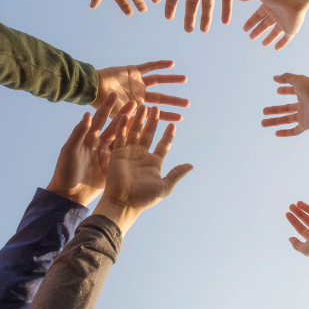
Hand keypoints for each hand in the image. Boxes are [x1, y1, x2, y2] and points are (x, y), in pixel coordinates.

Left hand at [47, 94, 135, 205]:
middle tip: (136, 102)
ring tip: (143, 116)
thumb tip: (87, 115)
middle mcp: (98, 142)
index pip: (99, 118)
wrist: (70, 193)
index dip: (107, 106)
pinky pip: (124, 152)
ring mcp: (106, 153)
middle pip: (113, 125)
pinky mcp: (112, 165)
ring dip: (132, 127)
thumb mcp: (70, 150)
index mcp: (87, 137)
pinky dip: (133, 144)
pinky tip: (143, 136)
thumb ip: (78, 133)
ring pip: (121, 137)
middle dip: (124, 113)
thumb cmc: (66, 170)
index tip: (115, 94)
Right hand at [93, 60, 188, 121]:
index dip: (168, 116)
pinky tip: (172, 63)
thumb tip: (145, 131)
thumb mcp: (119, 118)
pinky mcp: (133, 71)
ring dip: (171, 80)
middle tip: (188, 103)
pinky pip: (149, 67)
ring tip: (185, 79)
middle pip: (160, 98)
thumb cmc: (103, 105)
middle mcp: (138, 95)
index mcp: (136, 107)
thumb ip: (132, 123)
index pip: (156, 113)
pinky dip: (160, 65)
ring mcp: (136, 83)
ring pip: (158, 81)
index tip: (180, 118)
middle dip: (173, 101)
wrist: (93, 87)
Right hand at [94, 105, 193, 231]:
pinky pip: (120, 136)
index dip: (168, 135)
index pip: (163, 145)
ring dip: (138, 119)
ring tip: (142, 106)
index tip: (173, 124)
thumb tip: (191, 166)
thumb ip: (176, 174)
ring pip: (135, 131)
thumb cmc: (144, 197)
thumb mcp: (165, 186)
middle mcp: (142, 156)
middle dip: (153, 121)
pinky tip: (126, 114)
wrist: (123, 202)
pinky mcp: (117, 153)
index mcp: (154, 163)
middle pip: (148, 134)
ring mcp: (129, 153)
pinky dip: (122, 125)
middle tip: (156, 108)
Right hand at [237, 0, 308, 49]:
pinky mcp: (291, 29)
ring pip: (276, 32)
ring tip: (264, 44)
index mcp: (269, 5)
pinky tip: (276, 48)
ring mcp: (285, 21)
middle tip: (251, 37)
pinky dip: (282, 43)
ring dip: (270, 38)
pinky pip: (286, 38)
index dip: (251, 22)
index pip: (258, 15)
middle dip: (258, 30)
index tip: (245, 29)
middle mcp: (277, 13)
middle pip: (266, 24)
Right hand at [262, 73, 308, 136]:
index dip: (285, 90)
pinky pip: (294, 131)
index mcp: (303, 93)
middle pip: (286, 108)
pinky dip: (285, 132)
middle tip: (264, 111)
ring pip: (287, 120)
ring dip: (275, 121)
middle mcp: (303, 105)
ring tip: (263, 122)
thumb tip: (275, 78)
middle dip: (275, 110)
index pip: (292, 91)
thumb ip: (287, 78)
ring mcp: (304, 116)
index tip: (278, 90)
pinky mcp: (305, 125)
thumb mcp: (298, 80)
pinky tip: (276, 133)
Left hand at [285, 198, 308, 255]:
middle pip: (307, 219)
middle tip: (291, 205)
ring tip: (298, 202)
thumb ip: (297, 245)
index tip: (287, 213)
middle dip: (299, 212)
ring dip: (306, 207)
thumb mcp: (306, 249)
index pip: (301, 228)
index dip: (294, 221)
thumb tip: (290, 238)